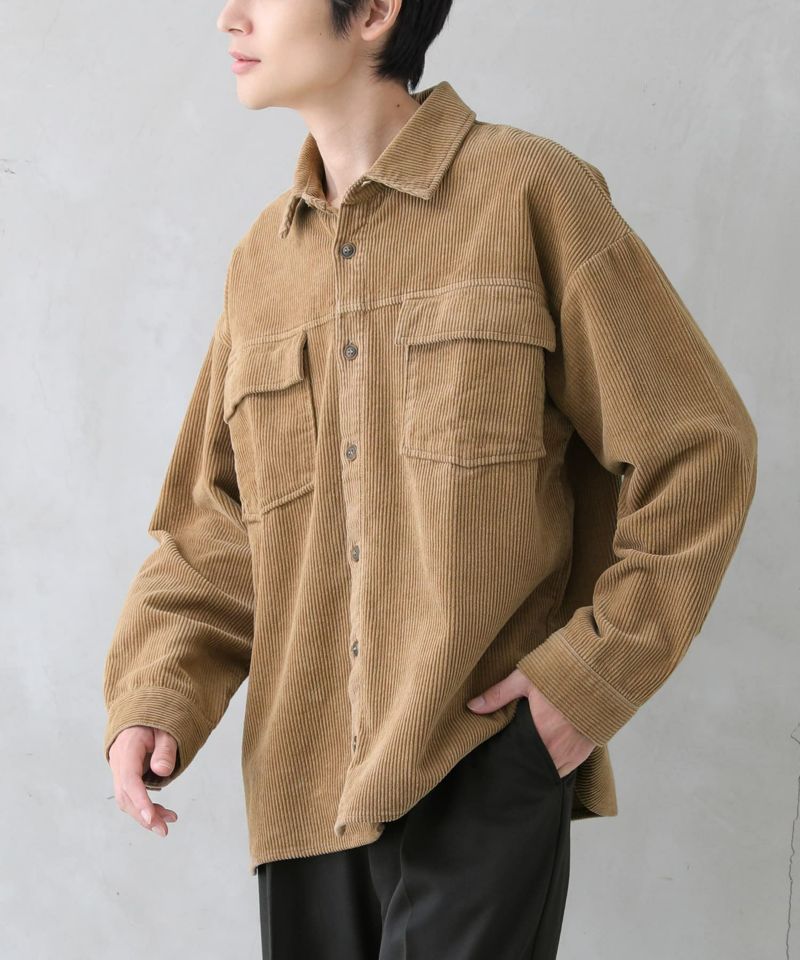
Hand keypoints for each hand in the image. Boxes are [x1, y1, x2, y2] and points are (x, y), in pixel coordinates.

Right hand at [108, 726, 178, 837]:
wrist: (142, 718)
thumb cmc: (156, 722)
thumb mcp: (166, 730)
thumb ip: (165, 749)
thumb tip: (162, 771)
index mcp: (127, 748)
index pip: (130, 779)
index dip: (140, 800)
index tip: (151, 818)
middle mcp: (119, 762)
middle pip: (125, 795)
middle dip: (143, 815)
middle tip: (163, 830)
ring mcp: (119, 770)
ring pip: (127, 800)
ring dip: (145, 815)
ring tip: (166, 824)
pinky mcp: (125, 777)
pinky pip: (132, 796)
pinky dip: (145, 808)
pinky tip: (161, 814)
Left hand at [467, 668, 596, 777]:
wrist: (601, 672)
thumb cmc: (562, 672)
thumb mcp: (526, 679)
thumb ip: (498, 695)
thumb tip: (471, 707)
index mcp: (540, 733)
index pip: (518, 757)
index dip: (509, 760)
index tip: (499, 759)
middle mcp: (557, 749)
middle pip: (534, 767)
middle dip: (523, 766)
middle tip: (511, 761)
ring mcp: (573, 752)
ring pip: (550, 771)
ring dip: (539, 767)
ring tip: (526, 760)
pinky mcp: (586, 751)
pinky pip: (567, 768)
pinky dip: (556, 766)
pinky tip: (546, 758)